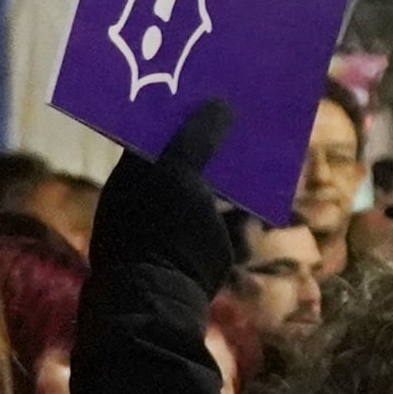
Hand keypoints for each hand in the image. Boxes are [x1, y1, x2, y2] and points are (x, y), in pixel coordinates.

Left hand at [134, 97, 243, 292]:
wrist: (159, 301)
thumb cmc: (162, 229)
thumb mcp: (179, 173)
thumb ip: (197, 136)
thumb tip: (219, 102)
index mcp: (131, 171)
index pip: (156, 129)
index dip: (184, 110)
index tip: (217, 92)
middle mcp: (143, 195)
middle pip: (181, 156)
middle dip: (210, 139)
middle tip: (245, 117)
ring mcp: (165, 225)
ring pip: (202, 187)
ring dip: (228, 172)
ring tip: (260, 152)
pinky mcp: (188, 252)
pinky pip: (216, 217)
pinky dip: (235, 205)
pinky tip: (260, 195)